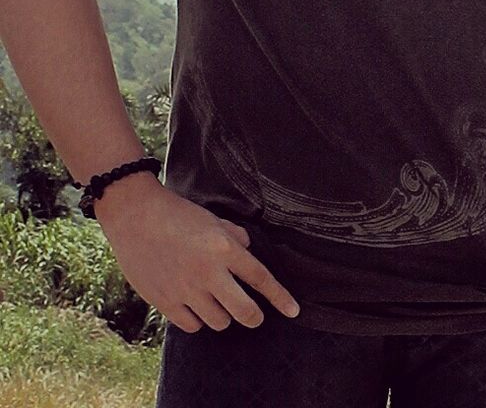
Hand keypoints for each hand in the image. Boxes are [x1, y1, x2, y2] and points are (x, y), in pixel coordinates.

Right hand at [93, 175, 300, 332]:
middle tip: (254, 316)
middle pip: (244, 311)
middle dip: (254, 317)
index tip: (294, 311)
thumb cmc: (178, 214)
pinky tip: (195, 306)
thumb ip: (236, 237)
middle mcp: (209, 273)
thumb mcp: (214, 220)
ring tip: (217, 301)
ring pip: (218, 322)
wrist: (136, 217)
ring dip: (223, 315)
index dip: (280, 298)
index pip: (261, 279)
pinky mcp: (164, 302)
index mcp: (225, 249)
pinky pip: (192, 326)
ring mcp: (186, 290)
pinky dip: (198, 320)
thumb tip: (248, 253)